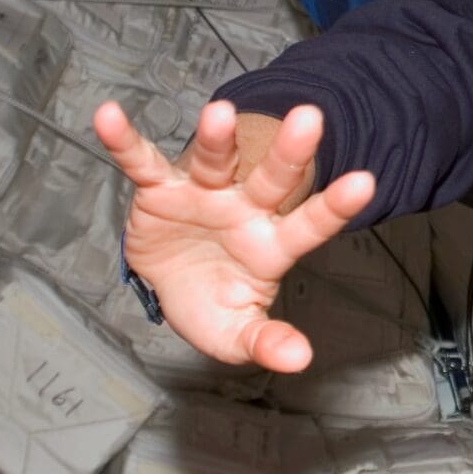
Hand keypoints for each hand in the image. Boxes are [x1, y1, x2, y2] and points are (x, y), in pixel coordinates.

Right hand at [92, 100, 375, 371]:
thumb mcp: (237, 331)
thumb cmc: (215, 303)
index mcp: (271, 244)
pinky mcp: (159, 189)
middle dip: (289, 152)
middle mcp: (245, 209)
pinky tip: (107, 116)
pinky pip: (142, 162)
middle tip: (310, 118)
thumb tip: (299, 359)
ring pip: (215, 161)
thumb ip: (264, 342)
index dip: (335, 206)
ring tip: (219, 113)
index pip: (309, 226)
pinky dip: (124, 141)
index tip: (366, 182)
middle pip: (272, 179)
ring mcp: (203, 193)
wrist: (171, 285)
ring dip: (216, 138)